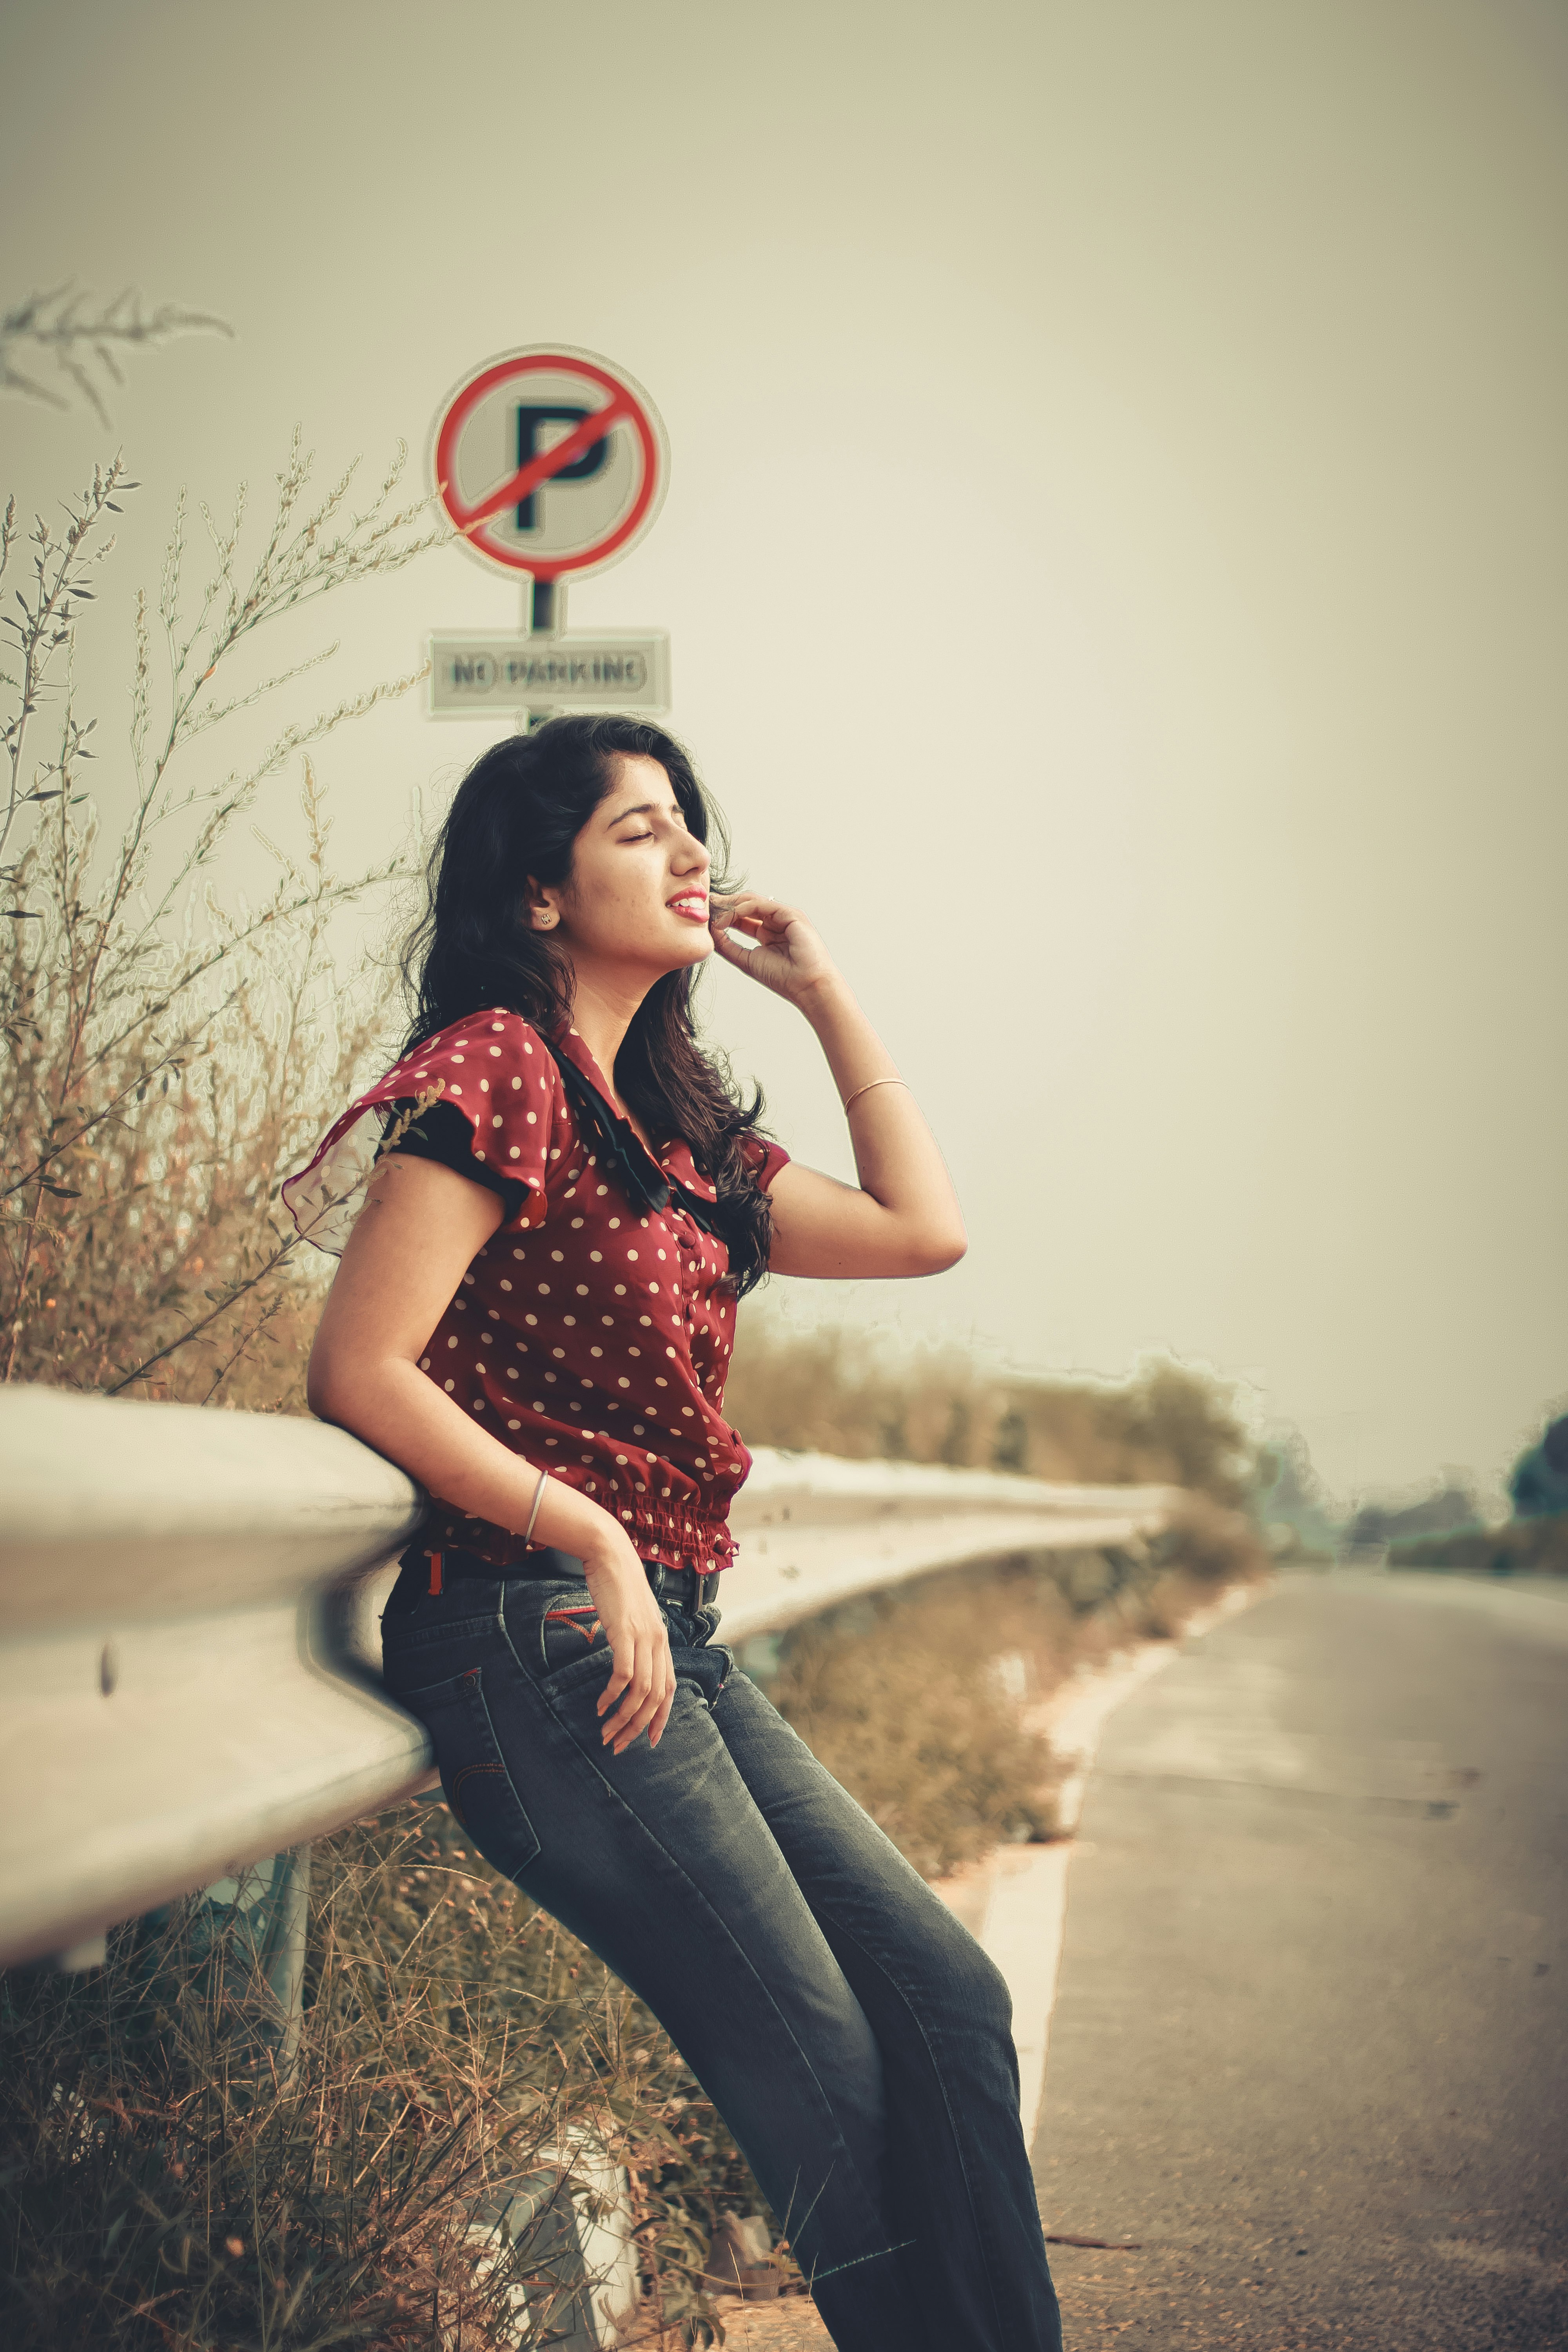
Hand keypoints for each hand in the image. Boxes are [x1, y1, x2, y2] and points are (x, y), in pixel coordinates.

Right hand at [581, 1537, 676, 1754]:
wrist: (610, 1556)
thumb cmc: (618, 1587)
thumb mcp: (631, 1619)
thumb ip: (632, 1641)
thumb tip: (621, 1664)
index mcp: (662, 1641)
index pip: (670, 1689)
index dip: (662, 1718)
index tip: (651, 1741)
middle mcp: (658, 1642)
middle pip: (655, 1697)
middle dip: (638, 1727)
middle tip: (618, 1745)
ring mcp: (644, 1637)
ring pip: (641, 1691)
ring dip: (623, 1717)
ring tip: (605, 1732)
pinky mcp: (625, 1632)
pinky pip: (623, 1674)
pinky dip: (613, 1695)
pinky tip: (600, 1705)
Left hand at [709, 891, 840, 1004]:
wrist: (806, 985)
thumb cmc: (782, 978)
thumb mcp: (746, 960)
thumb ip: (728, 946)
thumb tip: (711, 931)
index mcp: (767, 934)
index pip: (742, 918)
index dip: (723, 915)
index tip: (706, 914)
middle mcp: (775, 923)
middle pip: (746, 906)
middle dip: (726, 904)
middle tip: (707, 902)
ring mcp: (784, 917)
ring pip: (753, 902)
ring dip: (732, 904)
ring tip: (715, 909)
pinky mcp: (791, 914)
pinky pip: (763, 904)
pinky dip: (745, 907)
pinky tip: (731, 914)